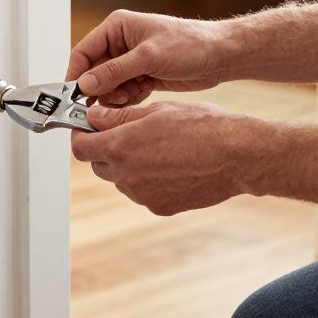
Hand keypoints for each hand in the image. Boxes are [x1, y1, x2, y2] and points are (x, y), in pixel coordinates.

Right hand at [66, 9, 229, 106]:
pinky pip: (124, 92)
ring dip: (116, 95)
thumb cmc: (190, 44)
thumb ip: (115, 71)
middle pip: (94, 72)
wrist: (220, 56)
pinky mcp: (142, 76)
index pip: (84, 52)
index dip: (75, 74)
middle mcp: (120, 43)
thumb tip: (85, 84)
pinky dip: (130, 98)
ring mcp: (131, 61)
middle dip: (100, 89)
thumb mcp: (149, 57)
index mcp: (117, 28)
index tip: (72, 97)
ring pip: (108, 86)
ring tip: (132, 94)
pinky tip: (144, 93)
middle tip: (110, 101)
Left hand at [70, 100, 272, 215]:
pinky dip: (148, 180)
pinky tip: (171, 165)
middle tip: (126, 133)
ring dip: (128, 165)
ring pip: (122, 179)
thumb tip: (92, 118)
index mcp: (122, 147)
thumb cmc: (203, 126)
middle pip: (99, 164)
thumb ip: (119, 117)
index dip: (80, 136)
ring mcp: (143, 196)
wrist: (237, 156)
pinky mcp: (160, 207)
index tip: (87, 128)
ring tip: (158, 148)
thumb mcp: (157, 110)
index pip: (80, 147)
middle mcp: (128, 176)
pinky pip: (143, 192)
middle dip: (106, 149)